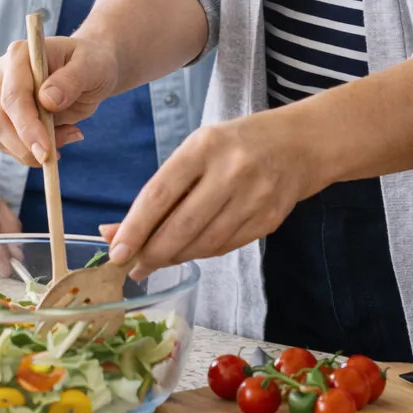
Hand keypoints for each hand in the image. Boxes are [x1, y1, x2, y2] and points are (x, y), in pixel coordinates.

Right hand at [0, 33, 117, 164]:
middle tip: (57, 155)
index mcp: (19, 54)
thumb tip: (47, 100)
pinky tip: (57, 139)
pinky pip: (5, 143)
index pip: (13, 96)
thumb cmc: (91, 65)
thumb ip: (71, 80)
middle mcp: (0, 73)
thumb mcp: (92, 68)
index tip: (46, 150)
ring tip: (68, 135)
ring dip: (30, 149)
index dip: (27, 126)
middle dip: (26, 145)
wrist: (87, 71)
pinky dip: (30, 150)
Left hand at [102, 108, 324, 275]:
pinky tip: (190, 250)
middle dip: (152, 253)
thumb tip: (114, 232)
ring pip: (203, 243)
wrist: (298, 145)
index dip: (135, 228)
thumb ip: (159, 191)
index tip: (116, 252)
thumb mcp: (195, 152)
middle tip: (133, 268)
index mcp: (204, 147)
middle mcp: (230, 171)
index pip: (160, 194)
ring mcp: (254, 197)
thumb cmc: (235, 145)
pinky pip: (225, 247)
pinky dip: (202, 253)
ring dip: (175, 257)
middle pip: (182, 226)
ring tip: (158, 260)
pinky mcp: (269, 220)